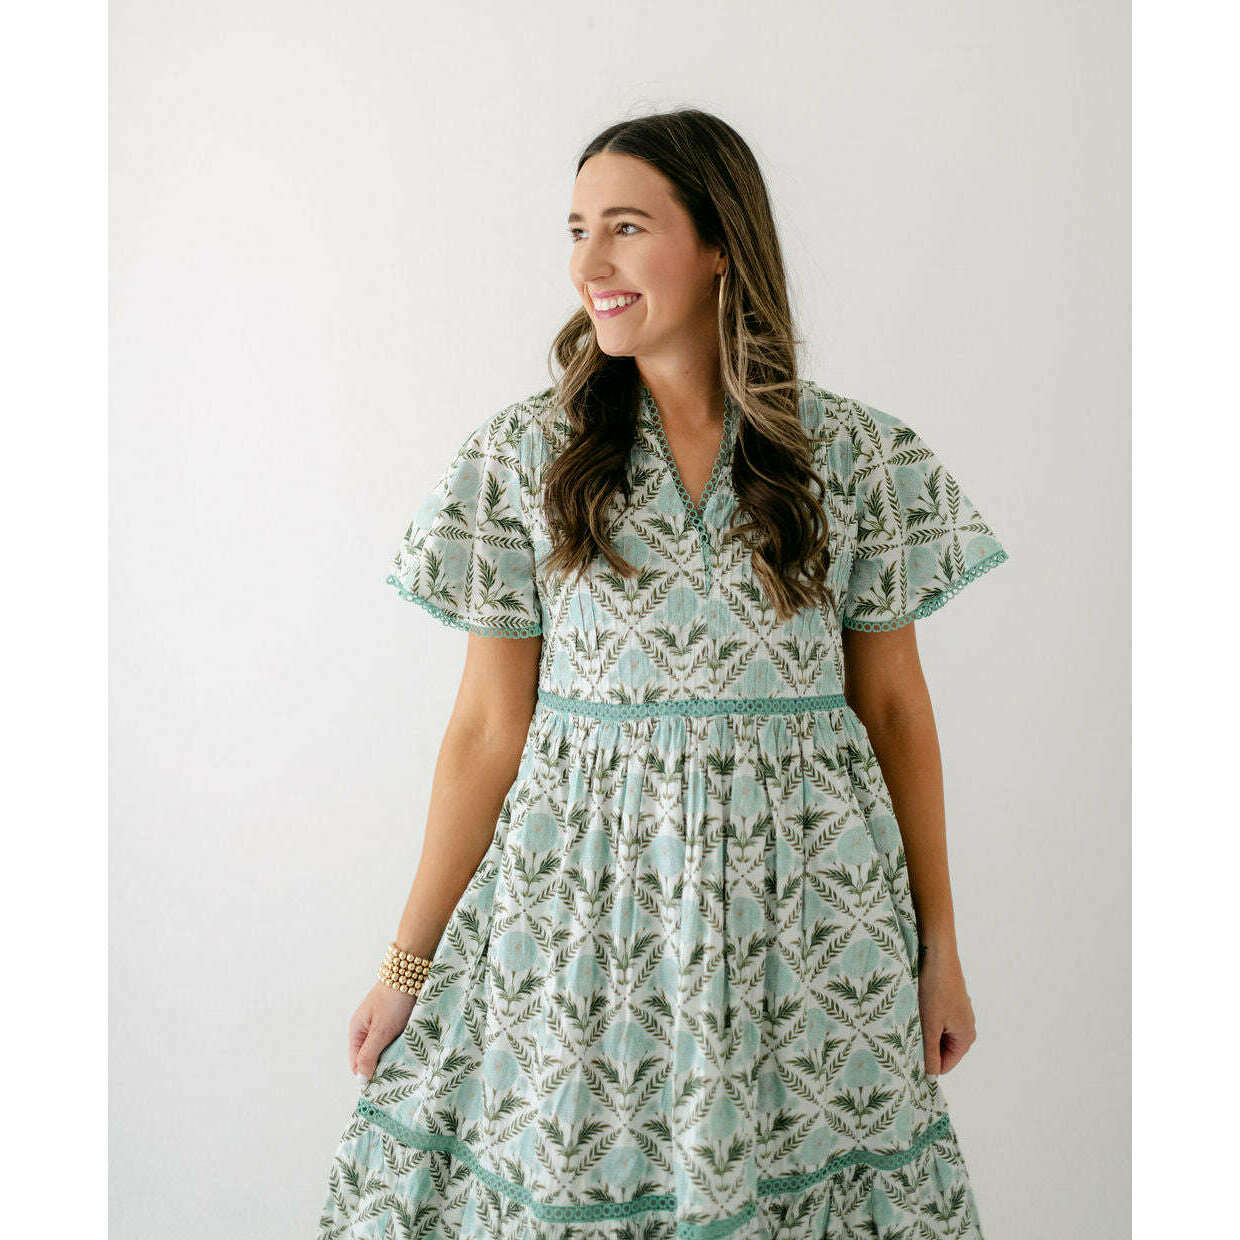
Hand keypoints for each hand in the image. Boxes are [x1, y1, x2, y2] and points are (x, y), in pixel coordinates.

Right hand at [348, 983, 415, 1079]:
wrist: (411, 973)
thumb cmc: (393, 1001)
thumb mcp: (381, 1031)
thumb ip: (369, 1055)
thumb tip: (361, 1079)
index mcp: (357, 1030)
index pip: (357, 1062)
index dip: (367, 1074)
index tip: (383, 1084)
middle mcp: (366, 1028)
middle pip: (371, 1056)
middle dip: (382, 1064)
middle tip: (397, 1072)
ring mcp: (381, 1023)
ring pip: (384, 1048)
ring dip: (393, 1054)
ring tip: (405, 1061)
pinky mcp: (395, 1020)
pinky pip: (395, 1039)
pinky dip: (401, 1044)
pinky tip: (410, 1048)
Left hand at [916, 942, 977, 1075]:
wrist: (936, 952)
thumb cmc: (934, 989)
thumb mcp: (929, 1026)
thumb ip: (930, 1054)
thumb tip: (930, 1078)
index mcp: (966, 1037)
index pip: (945, 1065)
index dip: (926, 1064)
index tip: (906, 1055)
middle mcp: (966, 1025)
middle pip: (941, 1049)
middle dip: (923, 1045)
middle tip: (904, 1034)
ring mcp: (958, 1011)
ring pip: (936, 1032)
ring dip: (921, 1029)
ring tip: (908, 1018)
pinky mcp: (949, 998)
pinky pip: (935, 1017)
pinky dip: (923, 1015)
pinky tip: (913, 1005)